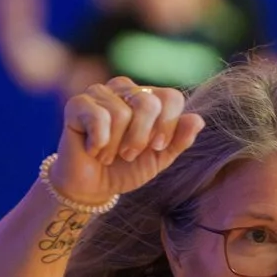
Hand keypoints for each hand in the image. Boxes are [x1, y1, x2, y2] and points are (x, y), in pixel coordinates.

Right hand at [52, 77, 202, 204]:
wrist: (92, 186)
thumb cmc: (126, 168)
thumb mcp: (159, 158)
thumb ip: (179, 140)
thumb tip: (198, 120)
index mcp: (149, 98)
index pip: (171, 98)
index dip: (168, 125)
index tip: (158, 147)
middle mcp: (126, 89)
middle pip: (148, 103)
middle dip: (141, 138)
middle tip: (129, 154)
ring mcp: (101, 93)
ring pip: (122, 113)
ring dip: (115, 146)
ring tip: (108, 154)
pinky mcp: (78, 104)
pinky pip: (98, 118)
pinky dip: (99, 142)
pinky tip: (92, 148)